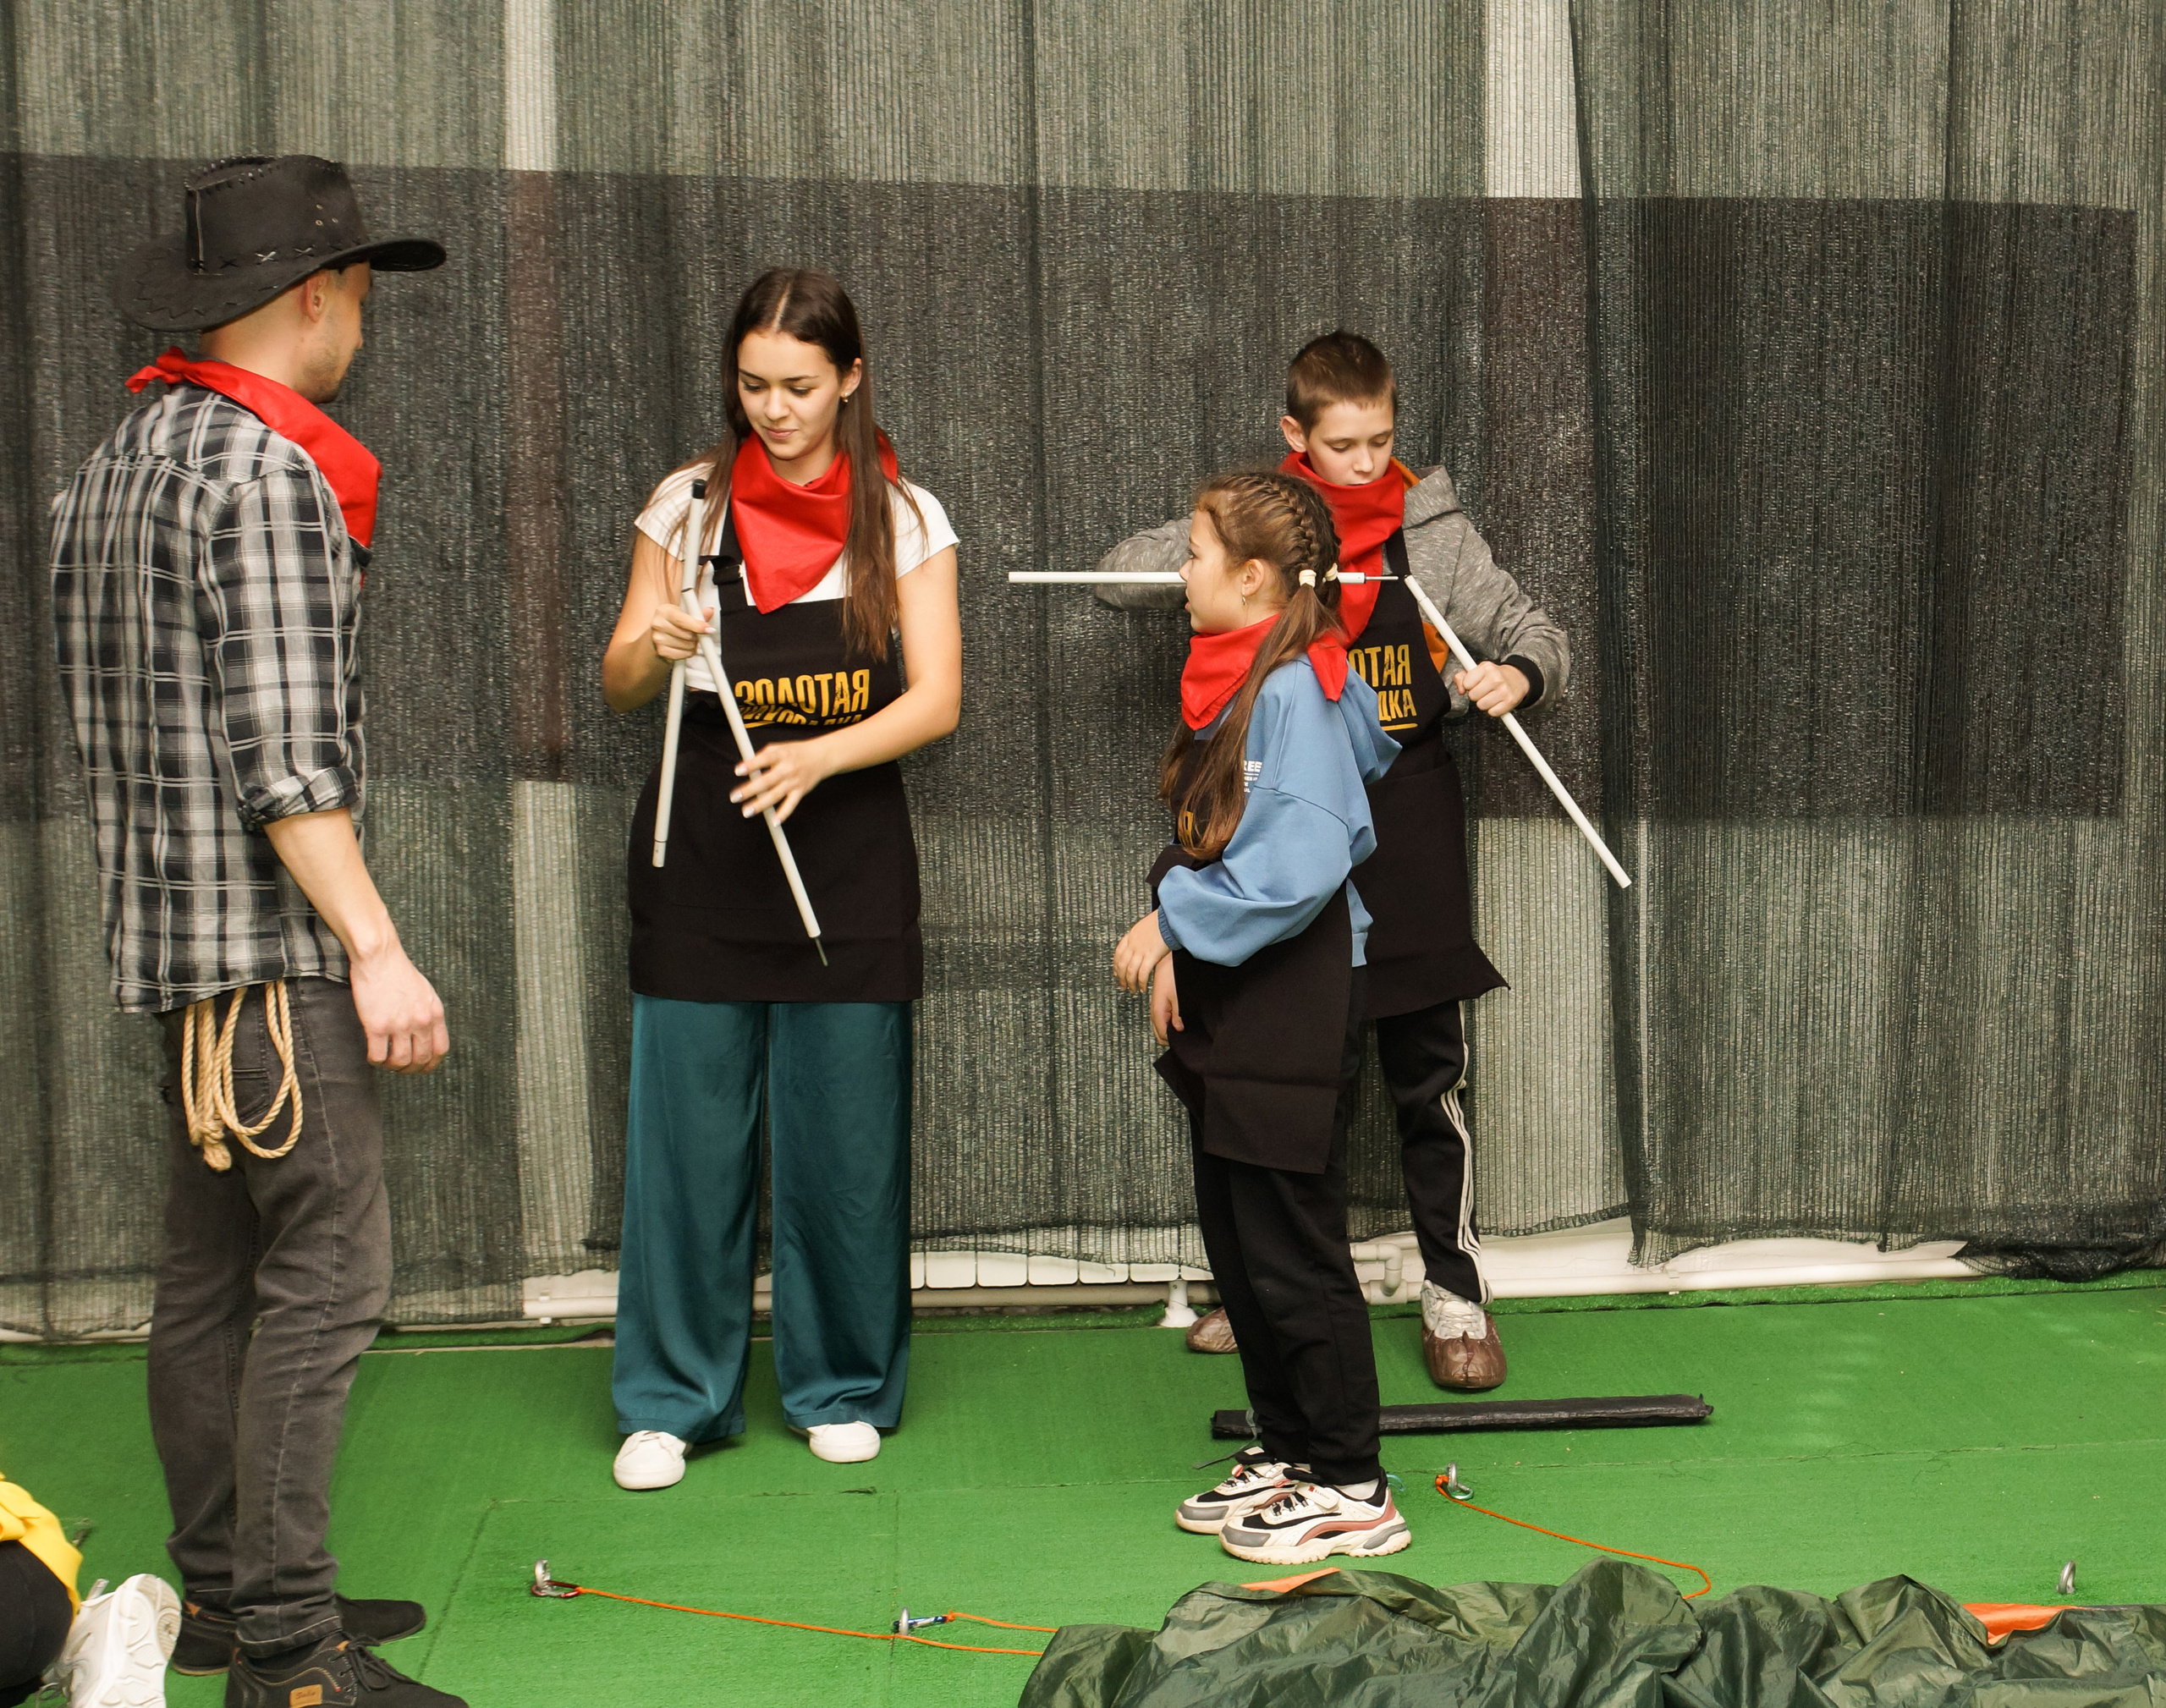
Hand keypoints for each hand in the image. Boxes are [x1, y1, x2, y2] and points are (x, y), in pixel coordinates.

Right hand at [349, 944, 449, 1072]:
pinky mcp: (377, 1026)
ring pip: (400, 1061)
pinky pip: (378, 1056)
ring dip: (392, 1067)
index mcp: (435, 1013)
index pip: (440, 1049)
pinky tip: (373, 1057)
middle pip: (421, 1059)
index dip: (431, 1064)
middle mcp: (421, 1021)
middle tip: (399, 1068)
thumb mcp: (425, 992)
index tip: (422, 1068)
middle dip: (410, 1069)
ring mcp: (399, 1025)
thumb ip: (428, 1013)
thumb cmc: (399, 972)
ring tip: (385, 1063)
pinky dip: (375, 1061)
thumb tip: (427, 1033)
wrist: (379, 957)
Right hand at [649, 601, 711, 662]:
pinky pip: (683, 655)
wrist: (660, 633)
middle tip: (695, 633)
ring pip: (687, 646)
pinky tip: (684, 646)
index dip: (698, 626)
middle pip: (687, 635)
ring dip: (693, 644)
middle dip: (697, 635)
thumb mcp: (684, 613)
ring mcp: (658, 639)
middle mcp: (658, 624)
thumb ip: (698, 613)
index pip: (682, 621)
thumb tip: (710, 611)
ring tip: (689, 639)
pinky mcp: (661, 651)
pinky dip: (688, 652)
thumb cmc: (674, 621)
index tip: (709, 630)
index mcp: (664, 611)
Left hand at [732, 737, 834, 823]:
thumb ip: (763, 755)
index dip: (751, 765)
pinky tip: (774, 822)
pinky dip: (783, 814)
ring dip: (760, 805)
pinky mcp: (800, 791)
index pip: (764, 759)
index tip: (737, 771)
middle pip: (767, 781)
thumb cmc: (796, 752)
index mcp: (780, 754)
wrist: (821, 757)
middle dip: (749, 790)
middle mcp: (787, 768)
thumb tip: (745, 767)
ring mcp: (794, 782)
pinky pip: (791, 805)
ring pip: (775, 795)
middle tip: (735, 797)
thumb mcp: (779, 747)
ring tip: (746, 812)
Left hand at [1114, 910, 1169, 993]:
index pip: (1118, 954)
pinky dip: (1141, 982)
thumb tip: (1140, 944)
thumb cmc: (1161, 921)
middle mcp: (1133, 944)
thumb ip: (1139, 937)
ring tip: (1132, 990)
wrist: (1169, 919)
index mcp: (1131, 936)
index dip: (1116, 966)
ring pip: (1130, 971)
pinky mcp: (1151, 956)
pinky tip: (1142, 988)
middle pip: (1121, 965)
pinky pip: (1142, 973)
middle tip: (1122, 986)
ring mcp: (1141, 951)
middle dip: (1121, 978)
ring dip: (1130, 983)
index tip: (1117, 973)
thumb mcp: (1145, 926)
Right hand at [1149, 953, 1182, 1044]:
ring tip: (1182, 1027)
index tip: (1184, 1039)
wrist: (1166, 962)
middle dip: (1170, 1037)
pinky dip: (1169, 1022)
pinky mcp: (1160, 1003)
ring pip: (1160, 1026)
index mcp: (1158, 1012)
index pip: (1162, 1035)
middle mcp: (1154, 1011)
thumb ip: (1178, 1015)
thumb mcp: (1179, 997)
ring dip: (1170, 1030)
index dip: (1173, 1040)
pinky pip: (1162, 1018)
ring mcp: (1156, 1007)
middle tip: (1184, 1036)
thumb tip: (1179, 1030)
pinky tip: (1178, 1019)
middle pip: (1158, 1033)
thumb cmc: (1172, 977)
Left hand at [1453, 661, 1528, 717]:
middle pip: (1472, 696)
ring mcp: (1504, 690)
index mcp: (1486, 668)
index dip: (1468, 686)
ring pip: (1481, 705)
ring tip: (1490, 696)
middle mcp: (1496, 678)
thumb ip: (1462, 677)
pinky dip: (1493, 710)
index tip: (1474, 684)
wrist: (1518, 678)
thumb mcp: (1478, 670)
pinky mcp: (1510, 702)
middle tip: (1483, 690)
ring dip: (1484, 703)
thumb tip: (1461, 690)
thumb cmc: (1494, 675)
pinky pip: (1492, 713)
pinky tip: (1497, 702)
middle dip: (1476, 695)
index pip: (1466, 683)